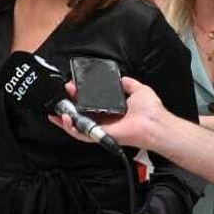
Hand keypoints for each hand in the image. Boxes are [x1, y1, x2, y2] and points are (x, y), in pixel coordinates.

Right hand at [50, 78, 172, 147]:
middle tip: (65, 92)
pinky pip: (81, 134)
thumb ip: (127, 84)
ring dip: (65, 118)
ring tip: (58, 109)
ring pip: (77, 126)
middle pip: (81, 114)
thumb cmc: (150, 110)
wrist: (155, 123)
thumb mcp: (138, 90)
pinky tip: (65, 119)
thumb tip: (121, 78)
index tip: (74, 86)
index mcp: (111, 110)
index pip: (91, 104)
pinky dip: (71, 128)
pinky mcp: (100, 135)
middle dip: (69, 104)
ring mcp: (101, 129)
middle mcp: (105, 120)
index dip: (80, 95)